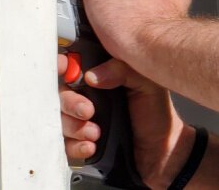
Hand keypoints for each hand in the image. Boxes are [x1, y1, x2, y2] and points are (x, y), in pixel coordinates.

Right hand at [58, 54, 195, 187]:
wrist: (160, 151)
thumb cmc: (155, 114)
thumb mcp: (146, 84)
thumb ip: (123, 70)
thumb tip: (92, 75)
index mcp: (102, 77)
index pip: (73, 66)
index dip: (63, 67)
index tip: (64, 70)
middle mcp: (88, 97)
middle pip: (59, 94)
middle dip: (70, 103)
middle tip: (88, 111)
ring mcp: (81, 121)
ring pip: (58, 120)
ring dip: (74, 127)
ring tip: (95, 133)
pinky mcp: (79, 143)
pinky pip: (64, 144)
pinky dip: (75, 146)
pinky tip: (91, 146)